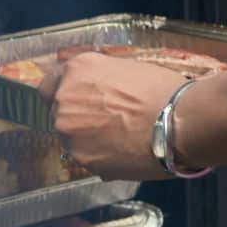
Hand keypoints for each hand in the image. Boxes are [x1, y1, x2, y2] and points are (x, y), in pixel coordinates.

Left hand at [38, 53, 187, 181]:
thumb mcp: (128, 69)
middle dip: (79, 118)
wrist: (178, 122)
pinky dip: (100, 157)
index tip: (76, 102)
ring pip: (71, 138)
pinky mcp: (81, 158)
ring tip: (120, 139)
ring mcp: (70, 131)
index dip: (63, 94)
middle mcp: (65, 99)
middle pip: (59, 113)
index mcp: (77, 70)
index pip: (49, 85)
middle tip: (108, 122)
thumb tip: (99, 91)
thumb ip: (102, 79)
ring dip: (88, 139)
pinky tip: (124, 152)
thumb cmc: (162, 92)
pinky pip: (86, 157)